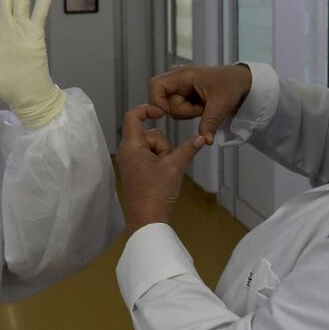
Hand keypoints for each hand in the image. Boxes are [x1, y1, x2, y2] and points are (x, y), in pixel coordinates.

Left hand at [116, 104, 205, 234]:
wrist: (147, 220)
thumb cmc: (157, 193)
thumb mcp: (175, 167)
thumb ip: (188, 149)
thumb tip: (201, 137)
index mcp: (131, 146)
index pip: (133, 116)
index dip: (147, 109)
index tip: (163, 112)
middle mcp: (126, 151)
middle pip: (149, 134)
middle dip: (163, 145)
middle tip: (166, 164)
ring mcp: (129, 161)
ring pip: (151, 146)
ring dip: (162, 155)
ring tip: (164, 173)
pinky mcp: (134, 170)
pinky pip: (149, 156)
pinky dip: (158, 161)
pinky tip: (162, 176)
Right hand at [150, 64, 252, 144]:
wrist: (241, 82)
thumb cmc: (231, 84)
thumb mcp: (221, 105)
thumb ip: (209, 123)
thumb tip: (204, 140)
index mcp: (184, 75)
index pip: (156, 85)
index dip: (157, 101)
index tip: (169, 112)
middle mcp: (178, 78)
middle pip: (164, 101)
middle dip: (182, 110)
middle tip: (202, 108)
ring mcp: (180, 85)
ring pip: (171, 107)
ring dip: (187, 112)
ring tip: (204, 106)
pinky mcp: (183, 92)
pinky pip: (178, 107)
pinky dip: (189, 111)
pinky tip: (201, 106)